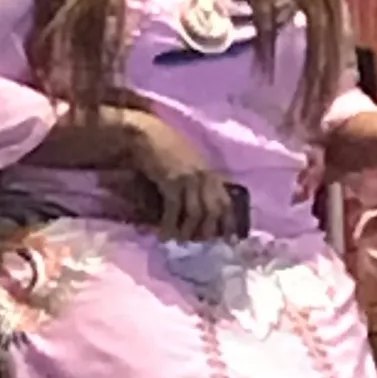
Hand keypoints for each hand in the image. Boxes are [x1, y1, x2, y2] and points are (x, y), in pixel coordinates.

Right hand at [121, 111, 241, 241]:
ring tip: (176, 240)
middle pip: (214, 212)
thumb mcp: (190, 165)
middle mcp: (205, 176)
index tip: (227, 242)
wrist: (147, 134)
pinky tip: (163, 233)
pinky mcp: (172, 180)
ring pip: (196, 214)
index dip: (229, 224)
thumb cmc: (166, 149)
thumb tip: (201, 212)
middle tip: (193, 243)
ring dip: (186, 232)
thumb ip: (199, 184)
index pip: (227, 203)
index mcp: (211, 174)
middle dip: (206, 232)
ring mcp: (189, 178)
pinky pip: (175, 209)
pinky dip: (170, 225)